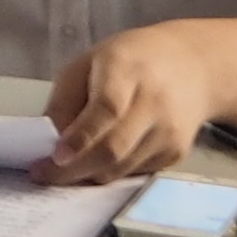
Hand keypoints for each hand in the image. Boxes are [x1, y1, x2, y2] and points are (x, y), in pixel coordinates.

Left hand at [40, 26, 217, 184]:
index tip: (55, 156)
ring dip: (89, 174)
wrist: (192, 67)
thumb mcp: (86, 64)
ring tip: (65, 168)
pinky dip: (111, 172)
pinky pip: (135, 172)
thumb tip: (46, 141)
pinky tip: (99, 160)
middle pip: (114, 147)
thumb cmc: (129, 61)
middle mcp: (154, 103)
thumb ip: (64, 100)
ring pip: (122, 167)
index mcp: (126, 70)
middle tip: (44, 175)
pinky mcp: (177, 152)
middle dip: (74, 168)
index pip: (107, 108)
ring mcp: (169, 131)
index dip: (81, 136)